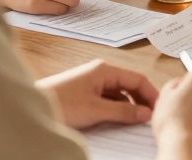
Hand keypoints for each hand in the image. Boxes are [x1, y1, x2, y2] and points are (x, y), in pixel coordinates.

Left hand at [35, 60, 156, 129]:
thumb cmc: (60, 103)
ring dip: (128, 106)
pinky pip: (108, 99)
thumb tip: (146, 114)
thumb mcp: (95, 110)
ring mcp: (91, 82)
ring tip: (135, 121)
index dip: (151, 94)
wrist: (32, 107)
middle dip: (141, 100)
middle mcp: (100, 72)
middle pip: (129, 85)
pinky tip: (117, 120)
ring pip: (119, 93)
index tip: (159, 109)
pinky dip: (116, 108)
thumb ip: (123, 112)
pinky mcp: (84, 93)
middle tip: (149, 118)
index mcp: (104, 70)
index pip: (137, 79)